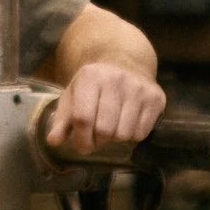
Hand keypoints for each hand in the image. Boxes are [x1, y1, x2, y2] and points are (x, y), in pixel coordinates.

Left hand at [43, 60, 166, 156]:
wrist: (125, 64)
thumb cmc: (94, 86)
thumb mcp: (73, 96)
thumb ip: (61, 120)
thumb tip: (53, 141)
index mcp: (90, 76)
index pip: (83, 118)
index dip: (80, 139)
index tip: (81, 145)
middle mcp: (116, 79)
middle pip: (104, 130)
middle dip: (98, 140)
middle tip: (97, 136)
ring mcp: (138, 88)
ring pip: (124, 134)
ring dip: (115, 139)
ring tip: (112, 127)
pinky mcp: (156, 98)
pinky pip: (141, 133)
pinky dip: (132, 135)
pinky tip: (127, 123)